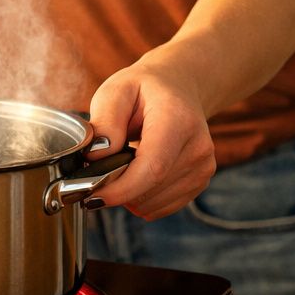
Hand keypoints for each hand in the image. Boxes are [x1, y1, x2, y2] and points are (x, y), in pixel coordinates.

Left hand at [86, 57, 216, 219]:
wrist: (179, 88)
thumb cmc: (144, 89)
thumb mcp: (116, 91)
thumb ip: (105, 121)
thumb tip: (97, 156)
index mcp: (177, 121)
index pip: (152, 168)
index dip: (120, 189)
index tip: (92, 195)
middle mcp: (197, 147)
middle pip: (151, 190)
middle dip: (117, 191)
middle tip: (94, 177)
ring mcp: (202, 167)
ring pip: (154, 204)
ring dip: (129, 196)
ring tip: (119, 168)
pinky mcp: (200, 181)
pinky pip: (162, 207)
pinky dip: (142, 199)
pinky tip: (136, 175)